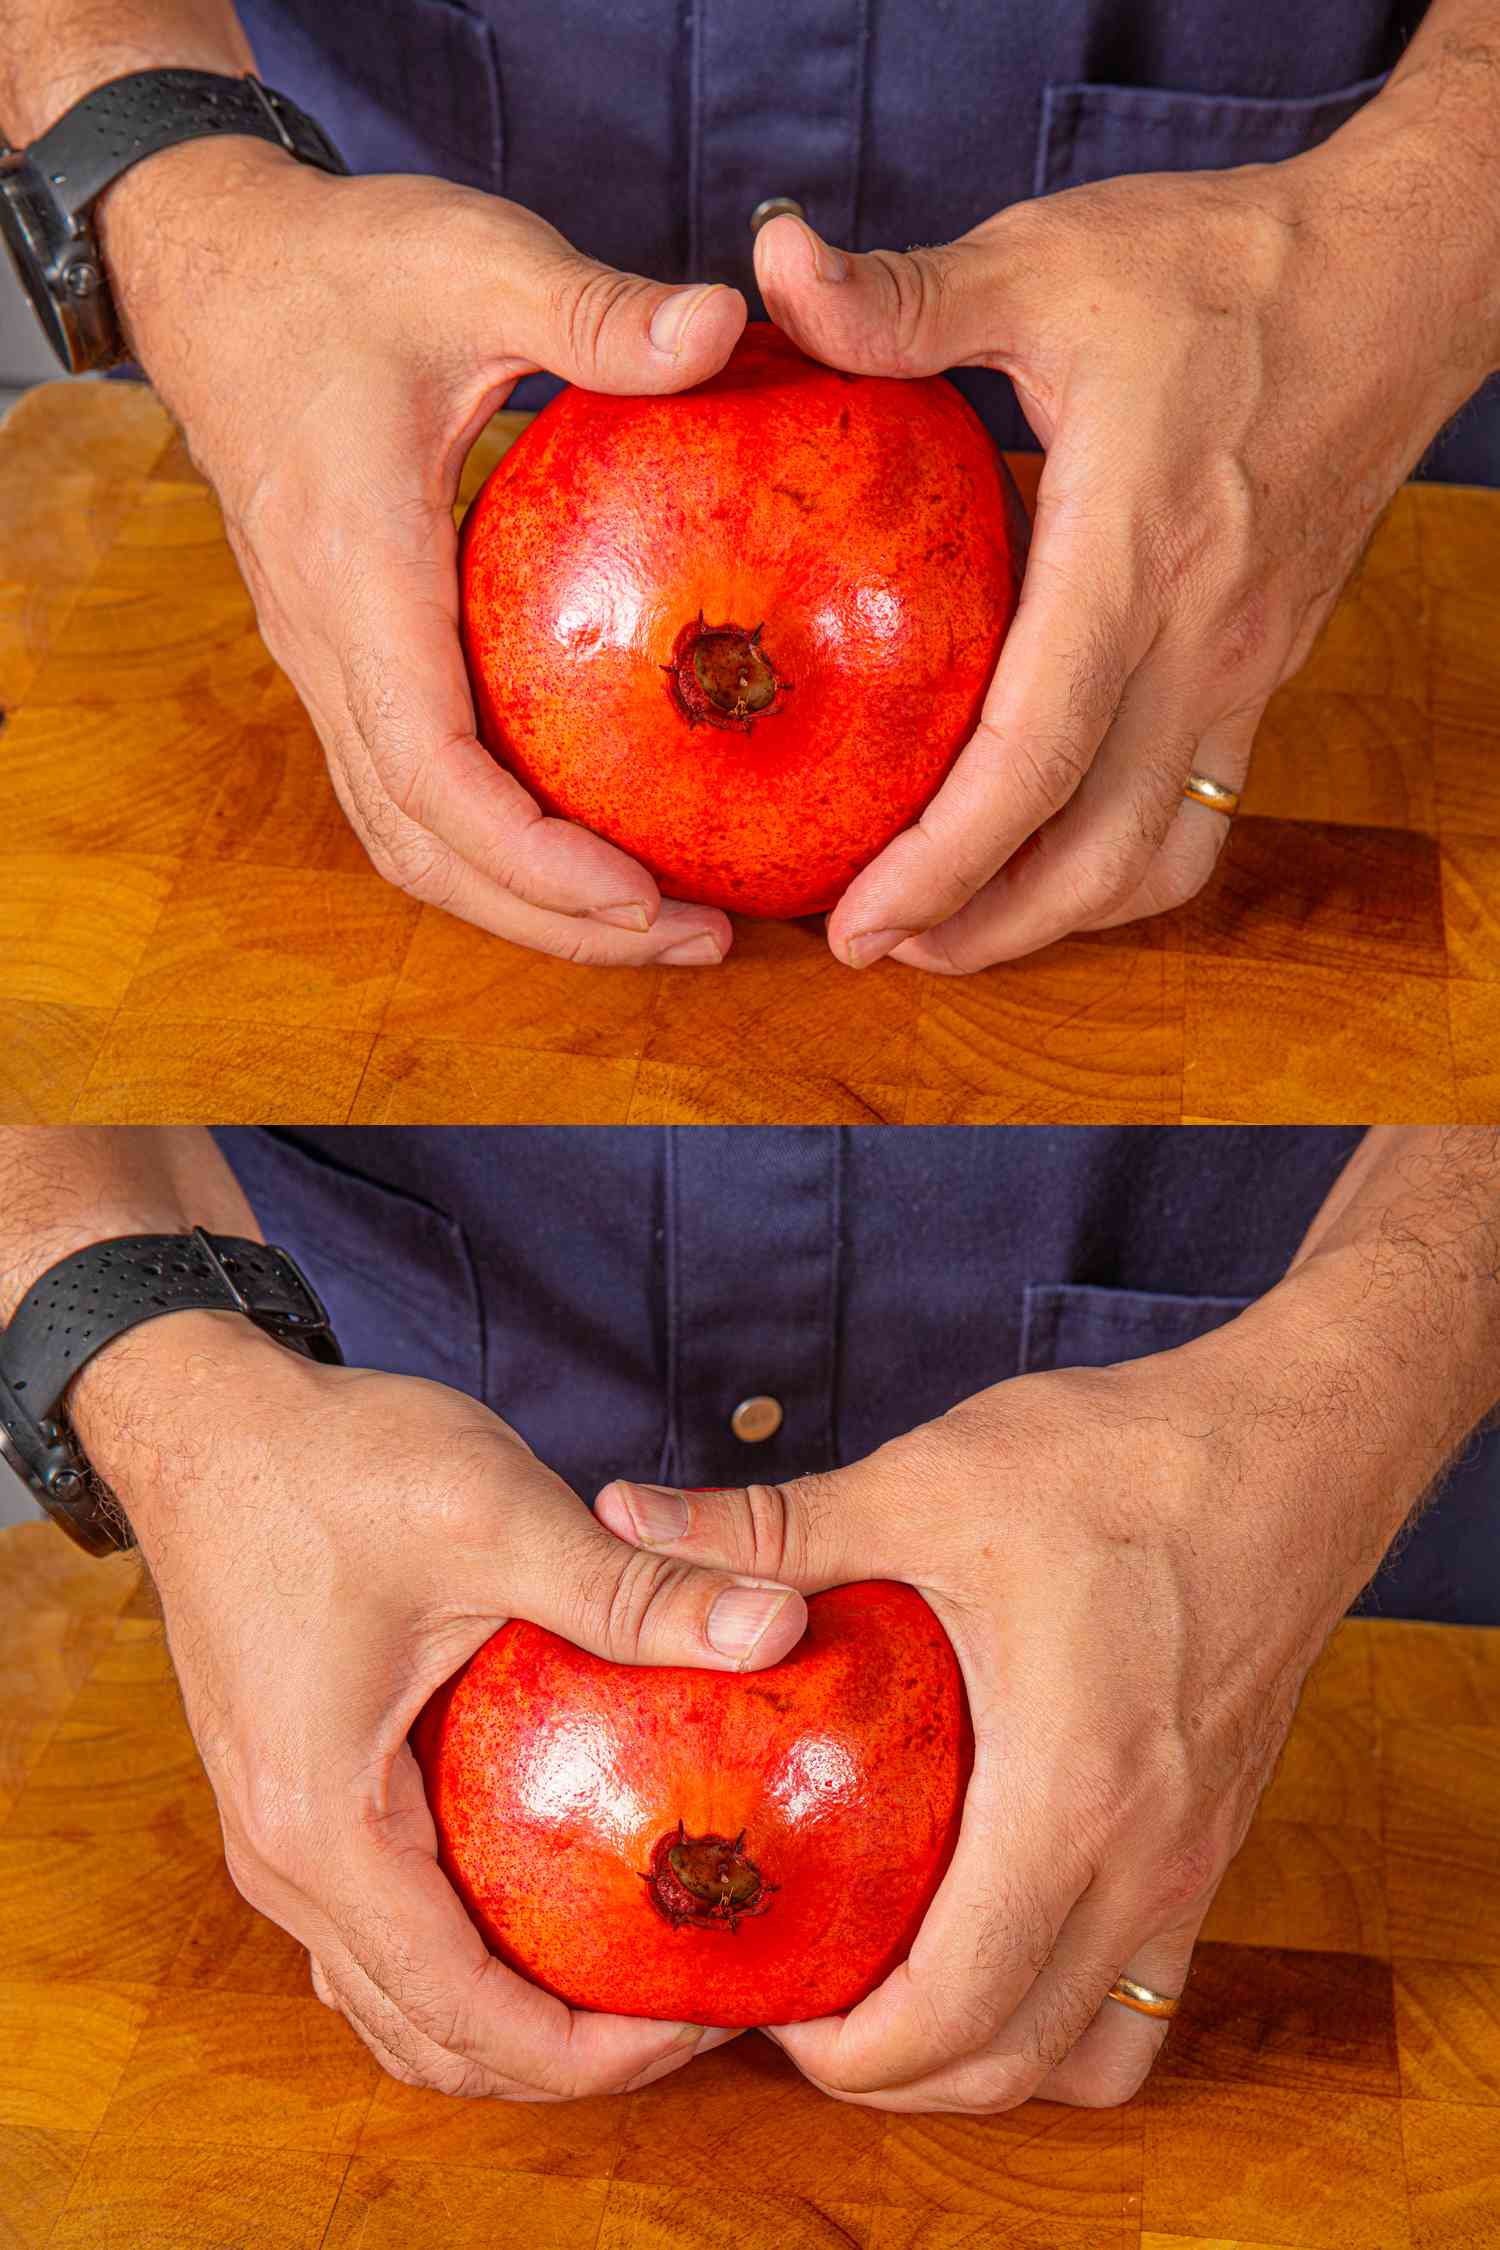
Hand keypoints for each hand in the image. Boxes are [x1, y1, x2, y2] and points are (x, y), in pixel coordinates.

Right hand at [75, 1311, 804, 2097]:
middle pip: (430, 2035)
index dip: (595, 2054)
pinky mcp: (298, 1792)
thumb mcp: (494, 1516)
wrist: (203, 1422)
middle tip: (696, 1998)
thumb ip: (634, 1588)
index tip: (704, 2018)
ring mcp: (279, 1835)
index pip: (464, 2015)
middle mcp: (285, 1860)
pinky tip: (560, 1886)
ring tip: (639, 1960)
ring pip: (398, 1995)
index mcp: (324, 1826)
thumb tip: (779, 1626)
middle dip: (568, 2052)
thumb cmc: (327, 1464)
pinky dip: (468, 1949)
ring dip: (513, 2012)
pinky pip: (383, 1927)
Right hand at [103, 140, 745, 965]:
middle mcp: (328, 648)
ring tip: (658, 923)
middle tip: (697, 942)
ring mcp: (325, 664)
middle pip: (426, 847)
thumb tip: (720, 324)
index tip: (645, 896)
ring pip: (409, 839)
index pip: (431, 771)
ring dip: (525, 904)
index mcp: (358, 576)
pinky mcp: (345, 659)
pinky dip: (495, 849)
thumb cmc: (336, 268)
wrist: (208, 267)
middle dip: (555, 920)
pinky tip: (592, 848)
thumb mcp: (471, 259)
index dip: (532, 859)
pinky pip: (410, 793)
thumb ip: (593, 308)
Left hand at [596, 1282, 1417, 2109]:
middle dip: (894, 2072)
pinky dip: (1066, 2003)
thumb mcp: (930, 1484)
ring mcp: (1197, 1860)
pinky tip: (995, 1926)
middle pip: (1014, 2062)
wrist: (1298, 1449)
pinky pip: (1144, 1986)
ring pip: (1092, 2048)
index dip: (844, 2051)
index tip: (763, 2004)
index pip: (953, 2013)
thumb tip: (618, 1515)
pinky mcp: (1217, 1836)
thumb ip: (768, 1525)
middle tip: (800, 2003)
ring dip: (986, 2054)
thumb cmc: (1124, 1463)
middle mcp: (1147, 1860)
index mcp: (1071, 1797)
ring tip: (892, 1985)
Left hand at [753, 123, 1488, 970]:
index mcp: (1131, 556)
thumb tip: (769, 267)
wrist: (1404, 282)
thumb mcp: (1048, 261)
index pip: (1033, 761)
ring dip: (1053, 919)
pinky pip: (1198, 813)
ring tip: (949, 930)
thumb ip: (903, 297)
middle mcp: (1200, 640)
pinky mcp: (1264, 672)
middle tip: (871, 951)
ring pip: (1159, 856)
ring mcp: (1245, 669)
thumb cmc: (1223, 268)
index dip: (939, 865)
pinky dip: (1118, 867)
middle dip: (980, 930)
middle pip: (1097, 853)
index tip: (855, 921)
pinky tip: (1045, 857)